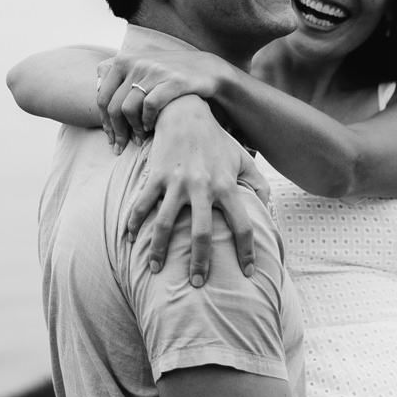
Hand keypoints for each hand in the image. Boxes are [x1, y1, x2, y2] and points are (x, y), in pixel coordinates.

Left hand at [96, 47, 230, 152]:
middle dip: (115, 131)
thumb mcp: (142, 65)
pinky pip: (150, 107)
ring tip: (138, 139)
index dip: (104, 121)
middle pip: (113, 106)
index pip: (102, 97)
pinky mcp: (173, 80)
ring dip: (132, 130)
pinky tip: (150, 128)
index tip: (110, 137)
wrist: (206, 68)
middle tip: (121, 145)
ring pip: (128, 109)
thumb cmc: (169, 73)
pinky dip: (147, 121)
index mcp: (123, 59)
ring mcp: (154, 70)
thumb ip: (120, 73)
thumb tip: (96, 85)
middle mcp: (136, 62)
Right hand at [126, 97, 268, 285]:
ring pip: (164, 224)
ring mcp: (176, 182)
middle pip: (201, 233)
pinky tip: (129, 240)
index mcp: (226, 185)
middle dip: (200, 262)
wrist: (186, 112)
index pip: (243, 225)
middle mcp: (202, 187)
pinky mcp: (156, 176)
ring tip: (155, 270)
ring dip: (158, 250)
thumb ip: (258, 186)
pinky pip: (142, 204)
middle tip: (197, 284)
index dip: (247, 252)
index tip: (248, 273)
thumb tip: (267, 212)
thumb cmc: (217, 141)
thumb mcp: (243, 160)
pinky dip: (133, 223)